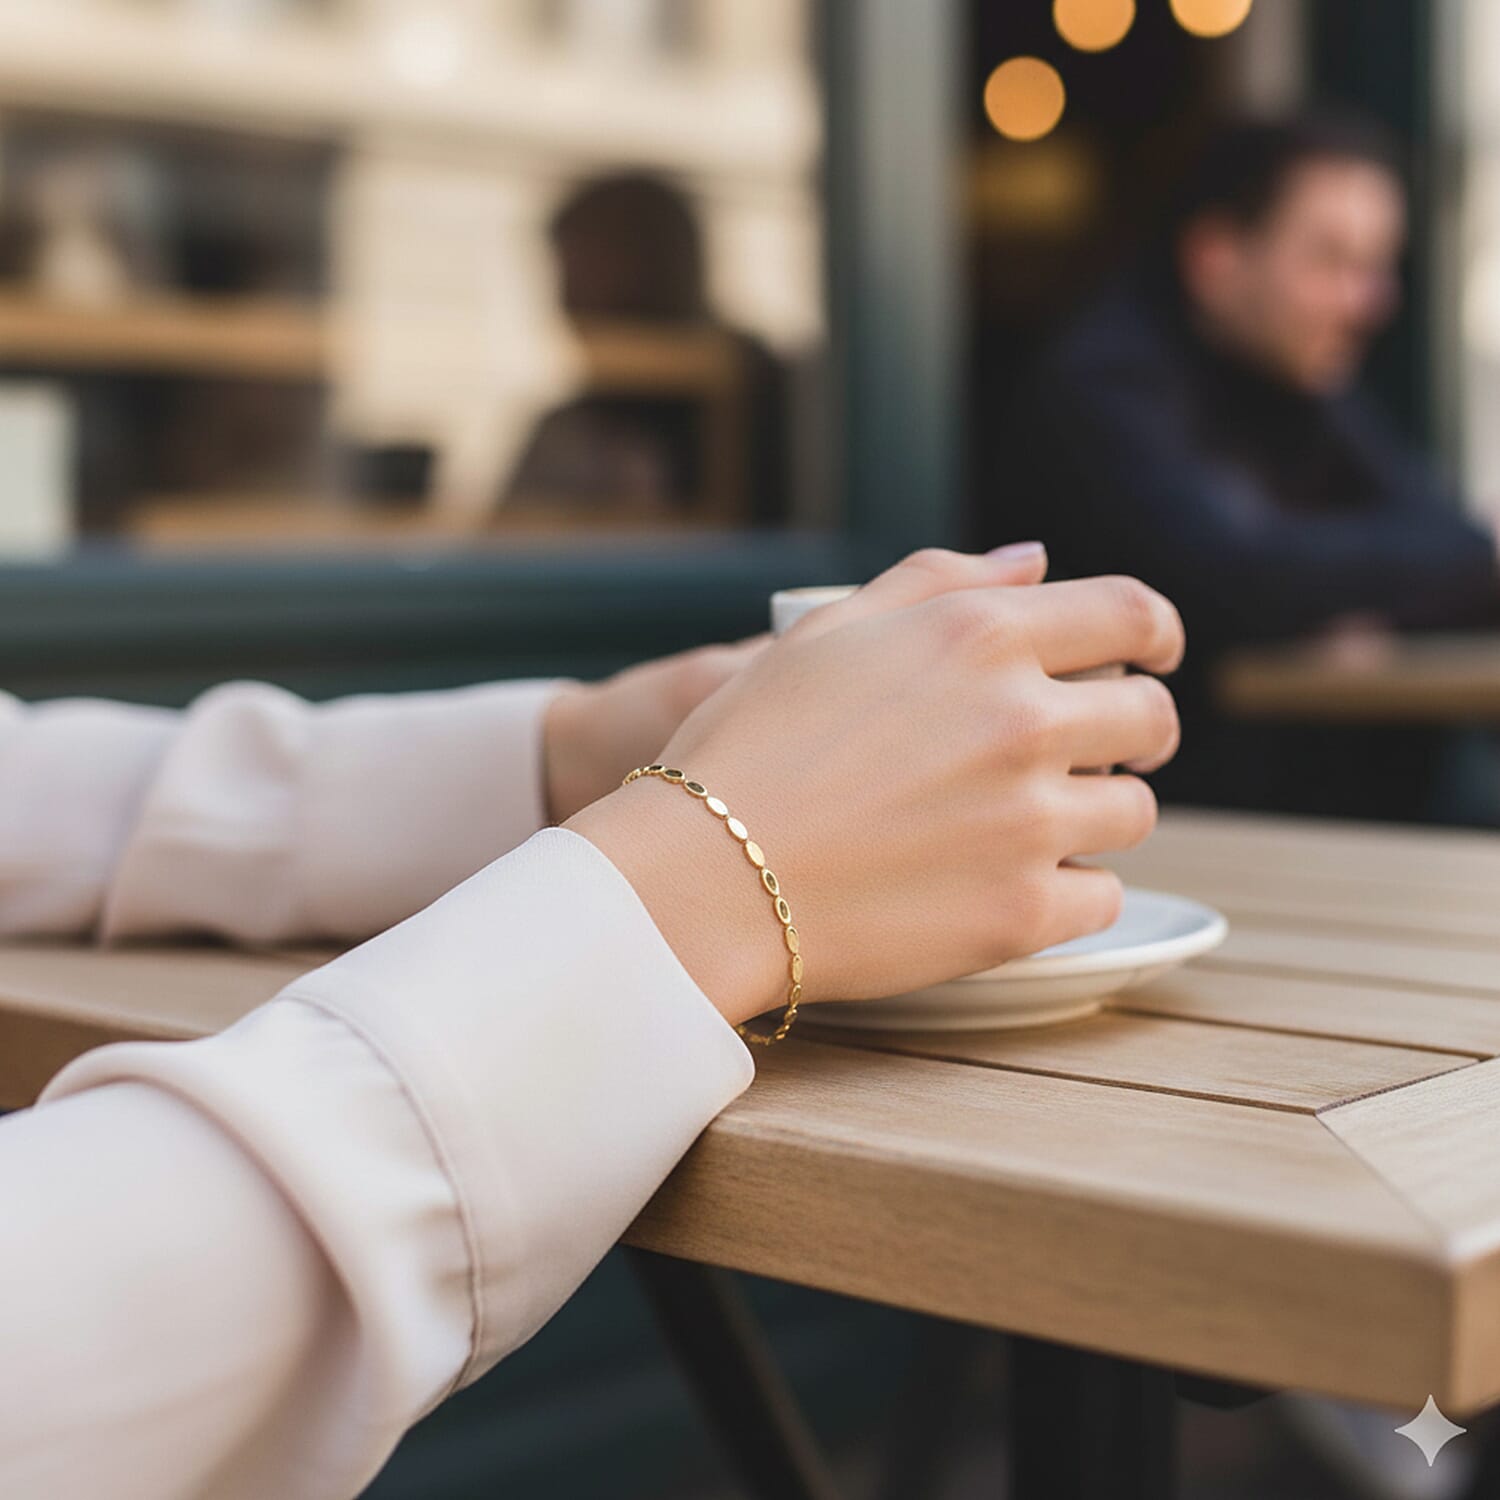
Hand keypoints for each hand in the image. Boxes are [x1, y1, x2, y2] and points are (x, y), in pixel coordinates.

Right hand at [568, 547, 1182, 1026]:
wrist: (699, 878)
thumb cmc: (746, 747)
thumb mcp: (827, 634)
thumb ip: (939, 580)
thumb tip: (1034, 563)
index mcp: (981, 636)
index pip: (1135, 615)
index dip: (1156, 634)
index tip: (1150, 656)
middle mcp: (1023, 720)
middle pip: (1151, 719)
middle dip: (1133, 729)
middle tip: (1093, 750)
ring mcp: (1028, 822)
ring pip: (1134, 812)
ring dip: (1095, 812)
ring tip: (1028, 823)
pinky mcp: (1021, 915)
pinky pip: (1102, 895)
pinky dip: (1069, 890)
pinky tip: (1007, 884)